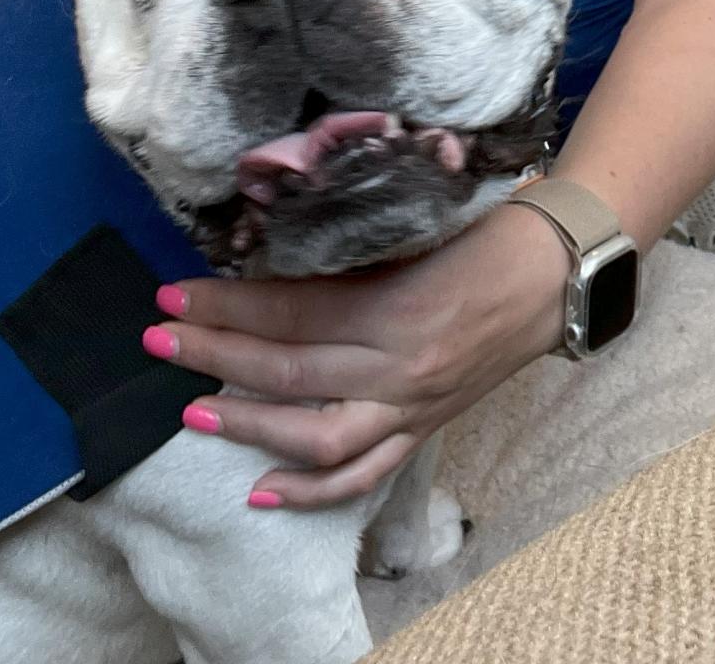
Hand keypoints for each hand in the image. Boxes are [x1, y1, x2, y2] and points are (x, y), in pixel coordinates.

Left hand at [141, 204, 569, 508]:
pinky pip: (363, 473)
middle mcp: (399, 366)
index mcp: (396, 305)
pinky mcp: (423, 427)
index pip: (292, 310)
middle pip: (289, 371)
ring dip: (247, 425)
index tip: (174, 290)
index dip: (227, 301)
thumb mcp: (416, 223)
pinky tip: (258, 489)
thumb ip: (350, 244)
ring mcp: (411, 405)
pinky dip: (308, 490)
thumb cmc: (487, 230)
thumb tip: (271, 244)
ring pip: (316, 436)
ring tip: (192, 410)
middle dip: (214, 354)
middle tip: (159, 338)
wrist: (555, 272)